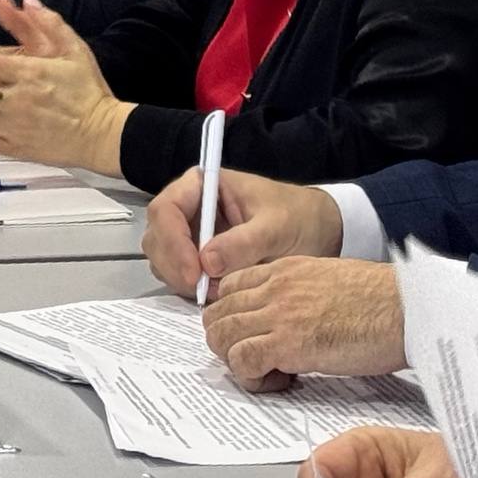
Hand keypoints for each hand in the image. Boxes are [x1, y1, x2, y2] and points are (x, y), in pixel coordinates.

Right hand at [141, 164, 344, 297]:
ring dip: (181, 278)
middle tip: (201, 291)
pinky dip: (190, 287)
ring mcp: (191, 232)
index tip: (194, 272)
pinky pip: (178, 273)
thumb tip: (206, 263)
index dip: (172, 241)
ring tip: (217, 290)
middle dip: (174, 265)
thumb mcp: (276, 228)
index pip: (166, 208)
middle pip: (157, 235)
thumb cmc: (299, 218)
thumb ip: (243, 243)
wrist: (320, 232)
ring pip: (163, 257)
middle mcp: (190, 207)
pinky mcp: (198, 256)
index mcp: (202, 185)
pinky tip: (217, 292)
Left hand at [204, 257, 406, 386]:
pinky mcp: (290, 343)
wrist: (407, 309)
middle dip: (226, 342)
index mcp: (284, 269)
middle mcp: (274, 287)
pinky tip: (278, 382)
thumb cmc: (382, 301)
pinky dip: (251, 377)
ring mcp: (279, 313)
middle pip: (217, 314)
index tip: (248, 336)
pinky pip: (243, 360)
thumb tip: (288, 319)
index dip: (231, 316)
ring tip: (266, 374)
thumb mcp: (328, 282)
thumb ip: (299, 294)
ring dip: (235, 361)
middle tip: (253, 360)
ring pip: (221, 336)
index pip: (229, 287)